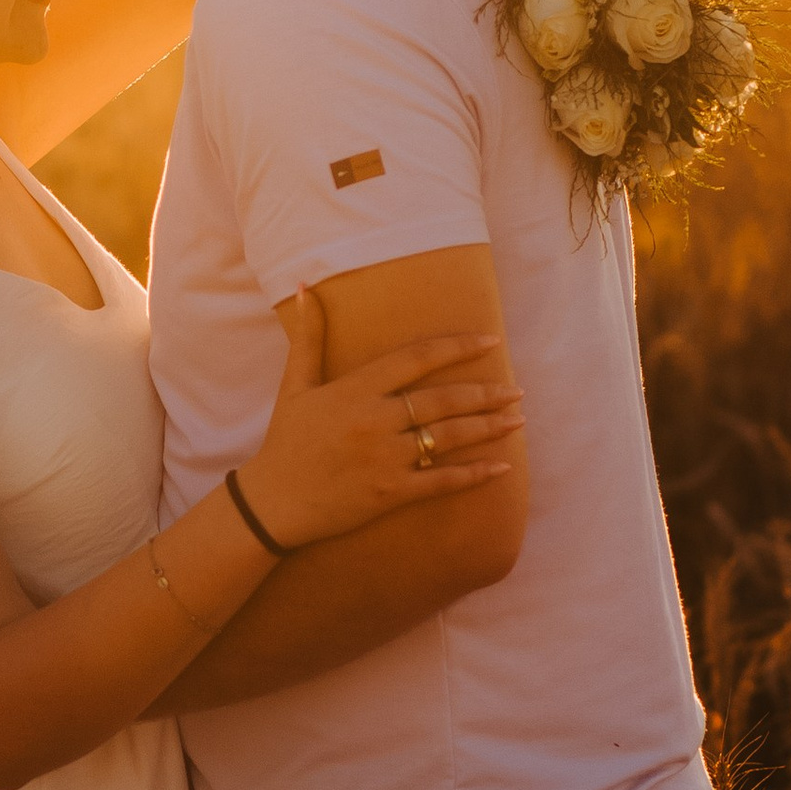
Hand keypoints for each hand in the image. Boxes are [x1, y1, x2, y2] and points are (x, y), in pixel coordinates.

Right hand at [240, 291, 522, 549]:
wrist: (272, 503)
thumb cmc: (285, 441)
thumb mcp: (294, 385)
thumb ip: (308, 336)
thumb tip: (306, 286)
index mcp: (356, 390)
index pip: (417, 358)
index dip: (457, 347)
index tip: (490, 341)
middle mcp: (375, 421)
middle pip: (443, 400)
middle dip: (485, 393)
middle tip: (517, 390)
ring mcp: (385, 458)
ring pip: (449, 437)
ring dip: (488, 428)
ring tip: (517, 420)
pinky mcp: (390, 493)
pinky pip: (441, 481)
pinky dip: (474, 475)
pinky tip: (502, 468)